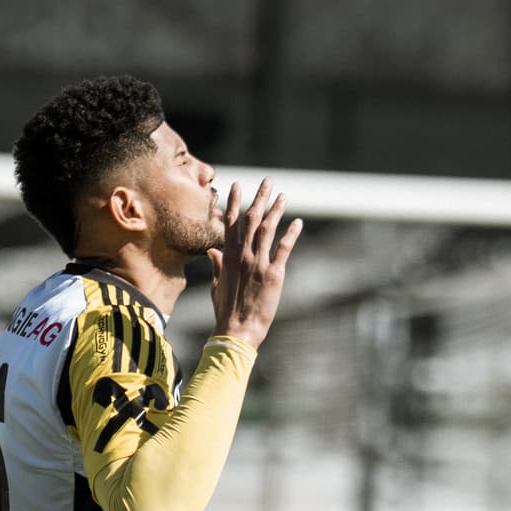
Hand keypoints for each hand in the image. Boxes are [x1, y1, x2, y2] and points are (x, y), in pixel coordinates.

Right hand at [206, 178, 302, 348]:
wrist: (236, 329)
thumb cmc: (225, 310)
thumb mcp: (218, 285)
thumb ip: (217, 265)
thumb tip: (212, 250)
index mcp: (228, 256)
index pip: (231, 223)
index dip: (235, 202)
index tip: (238, 186)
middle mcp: (242, 255)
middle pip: (251, 219)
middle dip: (260, 198)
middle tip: (268, 181)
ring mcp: (258, 263)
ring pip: (267, 229)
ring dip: (276, 210)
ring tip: (284, 195)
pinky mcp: (273, 274)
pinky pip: (283, 249)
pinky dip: (291, 234)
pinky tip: (298, 222)